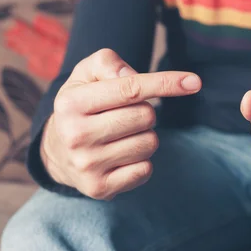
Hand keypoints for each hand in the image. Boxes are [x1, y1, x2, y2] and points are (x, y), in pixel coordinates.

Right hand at [41, 49, 201, 199]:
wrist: (56, 151)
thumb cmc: (82, 104)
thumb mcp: (86, 74)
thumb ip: (108, 63)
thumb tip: (132, 76)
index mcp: (71, 103)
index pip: (131, 89)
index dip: (166, 83)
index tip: (194, 82)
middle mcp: (75, 135)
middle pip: (145, 116)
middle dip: (145, 112)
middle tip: (123, 115)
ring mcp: (87, 165)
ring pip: (149, 143)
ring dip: (144, 136)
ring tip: (120, 136)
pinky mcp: (99, 188)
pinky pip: (146, 169)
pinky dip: (142, 161)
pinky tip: (120, 157)